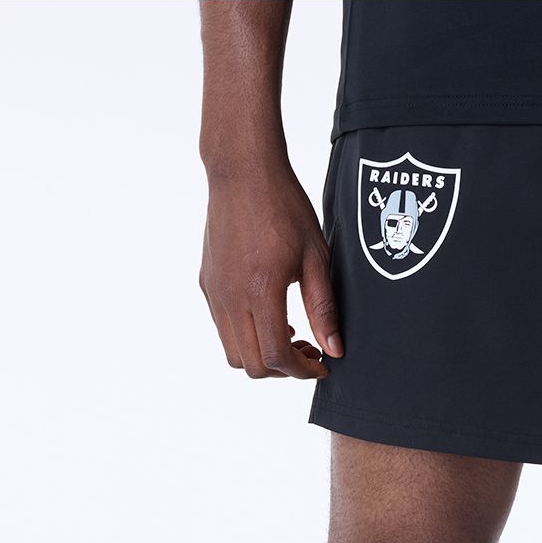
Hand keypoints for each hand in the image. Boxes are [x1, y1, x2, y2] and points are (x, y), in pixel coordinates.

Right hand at [198, 159, 340, 379]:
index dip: (302, 371)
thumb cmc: (284, 207)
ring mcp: (215, 292)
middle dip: (283, 370)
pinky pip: (223, 328)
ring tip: (289, 333)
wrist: (242, 172)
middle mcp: (231, 297)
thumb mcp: (316, 257)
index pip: (276, 357)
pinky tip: (269, 313)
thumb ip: (323, 307)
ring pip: (233, 353)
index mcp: (260, 290)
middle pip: (252, 365)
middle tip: (308, 351)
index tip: (322, 365)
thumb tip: (334, 348)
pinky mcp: (207, 283)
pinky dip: (247, 336)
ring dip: (262, 356)